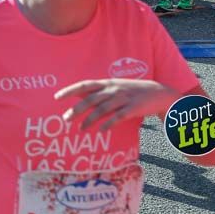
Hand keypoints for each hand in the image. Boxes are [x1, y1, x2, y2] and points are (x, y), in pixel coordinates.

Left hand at [55, 79, 179, 130]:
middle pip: (91, 99)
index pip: (84, 85)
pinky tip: (101, 130)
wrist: (157, 92)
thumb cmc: (130, 90)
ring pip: (103, 109)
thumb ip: (96, 91)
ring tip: (81, 129)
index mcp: (106, 83)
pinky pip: (118, 117)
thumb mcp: (113, 86)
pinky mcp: (133, 108)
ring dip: (90, 120)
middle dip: (77, 109)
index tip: (56, 97)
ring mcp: (123, 98)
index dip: (70, 91)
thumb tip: (76, 94)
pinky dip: (109, 123)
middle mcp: (113, 89)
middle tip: (65, 119)